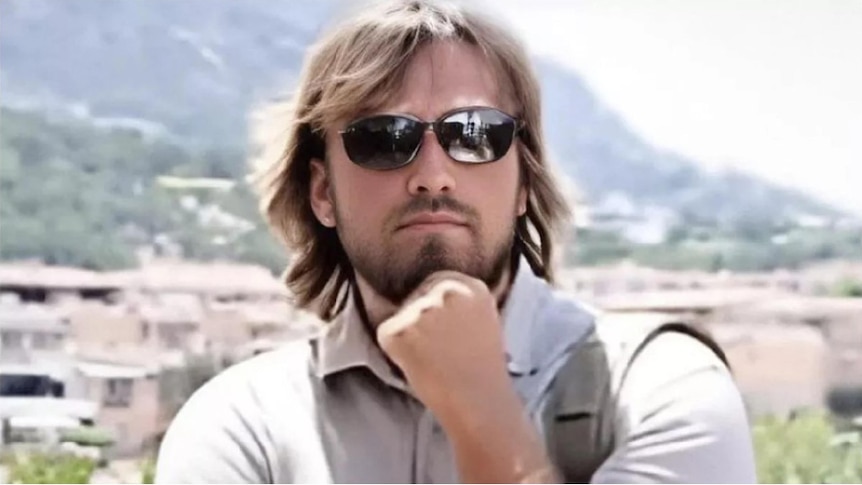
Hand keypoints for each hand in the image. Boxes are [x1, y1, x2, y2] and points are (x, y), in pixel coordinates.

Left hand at [377, 271, 556, 482]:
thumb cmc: (482, 374)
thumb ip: (461, 305)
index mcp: (472, 287)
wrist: (478, 405)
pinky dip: (394, 353)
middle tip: (435, 350)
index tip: (439, 328)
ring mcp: (421, 309)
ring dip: (407, 337)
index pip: (439, 282)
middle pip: (416, 295)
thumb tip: (431, 300)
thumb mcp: (484, 324)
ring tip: (432, 362)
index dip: (435, 306)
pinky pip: (386, 336)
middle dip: (418, 319)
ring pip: (400, 316)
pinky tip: (419, 367)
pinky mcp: (398, 330)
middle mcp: (447, 291)